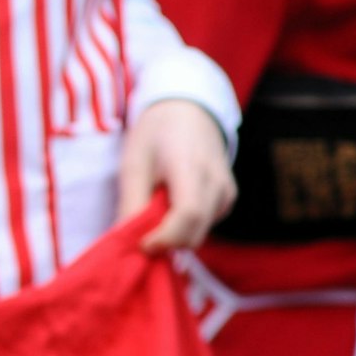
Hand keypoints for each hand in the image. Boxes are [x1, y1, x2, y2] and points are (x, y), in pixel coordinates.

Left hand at [118, 98, 237, 251]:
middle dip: (166, 241)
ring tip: (155, 206)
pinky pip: (205, 225)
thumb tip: (127, 242)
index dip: (165, 237)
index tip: (141, 243)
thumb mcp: (134, 163)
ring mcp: (227, 192)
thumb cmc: (155, 135)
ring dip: (174, 233)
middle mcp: (217, 182)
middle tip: (140, 230)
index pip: (188, 214)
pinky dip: (184, 225)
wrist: (188, 111)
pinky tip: (172, 202)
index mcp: (191, 166)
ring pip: (199, 233)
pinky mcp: (228, 199)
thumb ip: (132, 203)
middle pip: (195, 232)